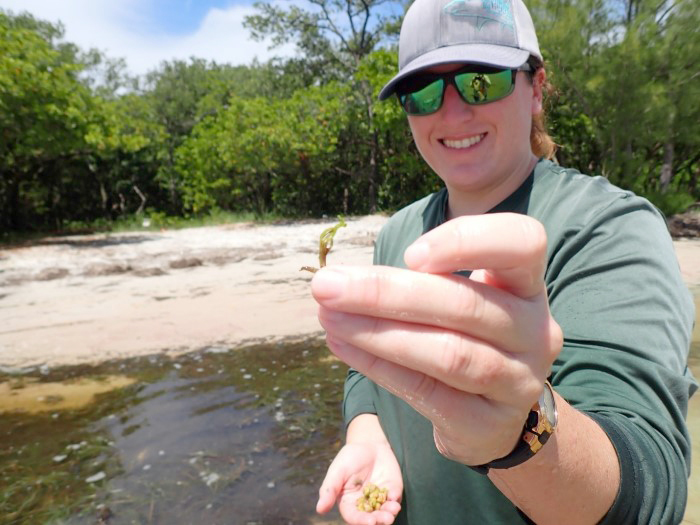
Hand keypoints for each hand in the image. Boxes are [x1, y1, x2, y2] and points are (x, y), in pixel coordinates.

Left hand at [312, 213, 562, 465]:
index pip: (523, 242)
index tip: (410, 253)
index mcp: (526, 283)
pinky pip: (429, 392)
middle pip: (465, 304)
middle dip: (386, 292)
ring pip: (448, 353)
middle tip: (327, 284)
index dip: (468, 242)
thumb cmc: (465, 334)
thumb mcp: (459, 295)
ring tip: (328, 317)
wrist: (493, 412)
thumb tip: (342, 278)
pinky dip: (380, 367)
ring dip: (378, 333)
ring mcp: (519, 380)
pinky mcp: (490, 424)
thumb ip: (420, 278)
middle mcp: (534, 329)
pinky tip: (342, 346)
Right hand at [316, 436, 401, 523]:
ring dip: (390, 514)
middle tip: (386, 519)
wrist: (368, 443)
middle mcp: (365, 504)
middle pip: (372, 518)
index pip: (354, 517)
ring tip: (393, 509)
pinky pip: (394, 499)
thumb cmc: (349, 458)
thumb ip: (329, 490)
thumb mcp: (337, 471)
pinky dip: (395, 500)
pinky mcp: (392, 491)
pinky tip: (395, 498)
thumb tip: (319, 510)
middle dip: (379, 520)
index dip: (361, 521)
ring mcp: (380, 499)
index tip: (370, 522)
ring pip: (385, 512)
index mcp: (349, 503)